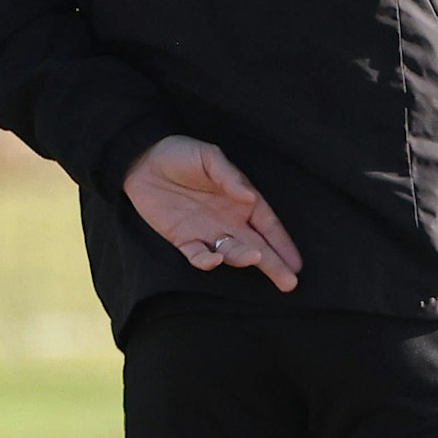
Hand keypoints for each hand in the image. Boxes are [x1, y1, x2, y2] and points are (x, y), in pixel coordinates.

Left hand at [123, 136, 301, 291]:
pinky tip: (214, 260)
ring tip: (256, 260)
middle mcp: (229, 220)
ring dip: (243, 258)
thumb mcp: (209, 157)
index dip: (282, 243)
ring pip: (231, 252)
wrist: (142, 161)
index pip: (268, 225)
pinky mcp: (183, 240)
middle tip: (289, 283)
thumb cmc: (181, 154)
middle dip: (274, 264)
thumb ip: (229, 177)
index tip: (296, 263)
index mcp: (241, 200)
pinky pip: (198, 256)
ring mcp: (207, 232)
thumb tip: (250, 196)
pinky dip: (206, 261)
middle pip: (257, 246)